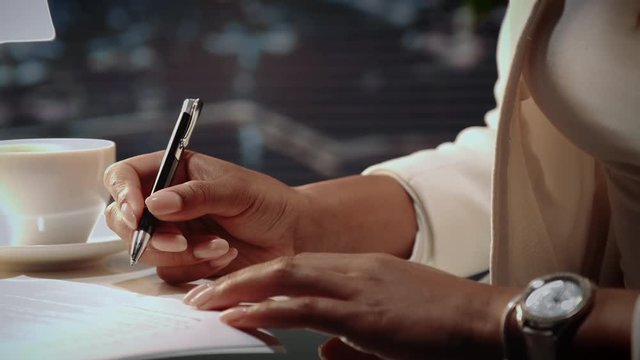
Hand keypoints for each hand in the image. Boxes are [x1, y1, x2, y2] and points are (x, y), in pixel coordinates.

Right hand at [104, 150, 301, 282]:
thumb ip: (195, 195)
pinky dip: (196, 267)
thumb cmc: (267, 202)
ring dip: (180, 253)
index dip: (122, 194)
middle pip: (123, 219)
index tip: (138, 213)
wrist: (293, 236)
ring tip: (219, 246)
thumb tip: (154, 204)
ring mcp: (173, 232)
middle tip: (180, 241)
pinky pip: (171, 271)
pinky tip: (225, 255)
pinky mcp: (184, 261)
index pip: (124, 175)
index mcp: (173, 171)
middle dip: (149, 235)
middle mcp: (166, 202)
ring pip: (145, 250)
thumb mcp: (234, 190)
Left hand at [183, 253, 514, 359]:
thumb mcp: (393, 328)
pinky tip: (239, 316)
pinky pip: (305, 306)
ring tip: (204, 303)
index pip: (298, 264)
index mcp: (361, 269)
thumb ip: (354, 338)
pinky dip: (267, 309)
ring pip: (286, 276)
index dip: (258, 276)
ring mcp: (359, 286)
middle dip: (235, 278)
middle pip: (282, 263)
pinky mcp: (365, 313)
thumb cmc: (446, 326)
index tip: (227, 290)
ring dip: (240, 289)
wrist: (490, 321)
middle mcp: (355, 269)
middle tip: (198, 295)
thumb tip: (325, 353)